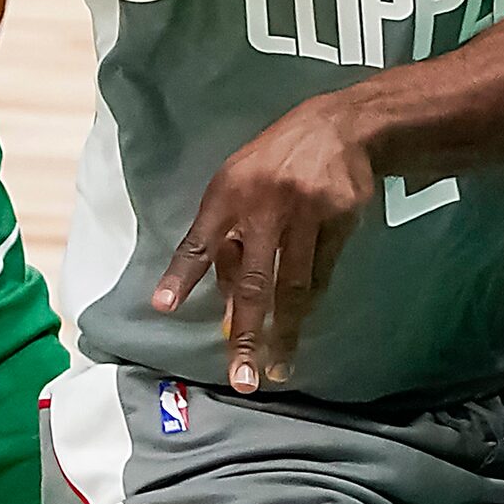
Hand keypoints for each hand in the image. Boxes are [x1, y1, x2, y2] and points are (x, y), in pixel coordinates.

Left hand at [152, 94, 374, 392]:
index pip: (198, 240)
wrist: (341, 127)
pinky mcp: (339, 221)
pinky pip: (322, 274)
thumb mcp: (238, 180)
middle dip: (245, 332)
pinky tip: (301, 325)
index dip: (181, 275)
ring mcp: (305, 213)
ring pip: (293, 287)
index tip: (162, 306)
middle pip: (252, 279)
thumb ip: (227, 233)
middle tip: (241, 377)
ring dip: (284, 333)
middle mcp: (264, 204)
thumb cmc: (277, 159)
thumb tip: (222, 295)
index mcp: (229, 192)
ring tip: (276, 369)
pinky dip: (310, 304)